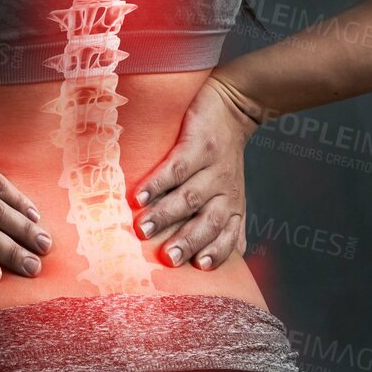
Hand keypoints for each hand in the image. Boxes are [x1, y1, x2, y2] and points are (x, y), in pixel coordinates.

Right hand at [130, 74, 263, 269]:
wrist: (232, 105)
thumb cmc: (222, 156)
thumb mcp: (230, 191)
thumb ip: (225, 224)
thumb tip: (210, 265)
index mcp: (233, 205)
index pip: (228, 236)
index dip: (216, 252)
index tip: (197, 266)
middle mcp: (226, 189)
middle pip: (209, 220)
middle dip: (189, 240)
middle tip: (167, 258)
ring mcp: (213, 166)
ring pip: (190, 196)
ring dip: (166, 214)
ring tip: (142, 228)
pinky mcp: (199, 144)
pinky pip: (177, 167)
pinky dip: (157, 183)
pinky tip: (139, 196)